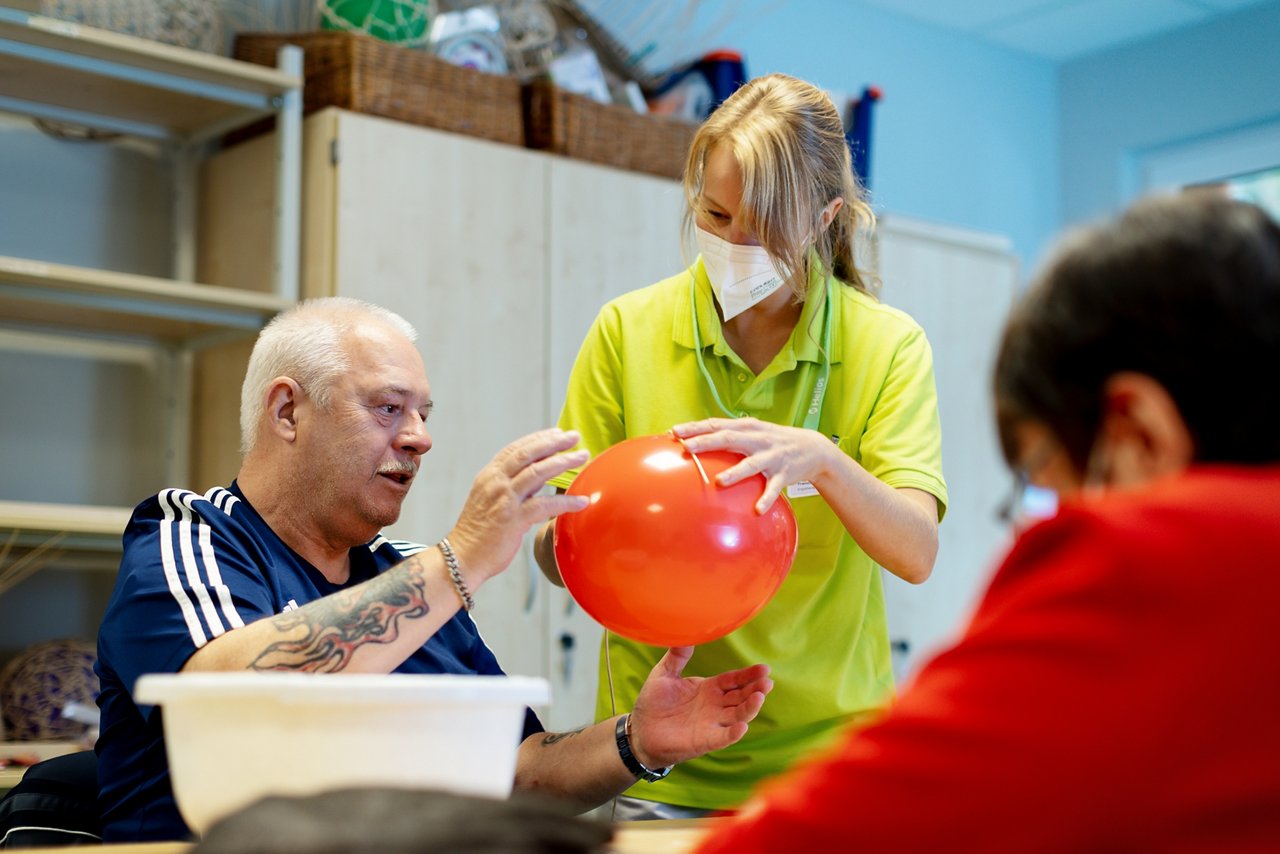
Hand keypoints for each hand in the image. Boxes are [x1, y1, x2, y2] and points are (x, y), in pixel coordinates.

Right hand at [447, 428, 588, 583]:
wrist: (463, 557)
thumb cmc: (480, 532)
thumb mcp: (492, 500)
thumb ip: (514, 486)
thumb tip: (541, 475)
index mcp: (489, 476)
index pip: (515, 449)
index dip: (538, 438)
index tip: (558, 432)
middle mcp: (495, 483)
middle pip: (528, 454)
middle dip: (554, 442)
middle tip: (575, 437)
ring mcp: (504, 500)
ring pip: (537, 472)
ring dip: (563, 462)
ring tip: (582, 457)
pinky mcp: (513, 520)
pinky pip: (545, 504)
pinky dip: (566, 501)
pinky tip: (581, 501)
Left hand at [627, 647, 772, 768]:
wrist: (640, 730)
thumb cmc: (653, 702)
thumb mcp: (664, 674)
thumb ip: (676, 656)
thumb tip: (686, 634)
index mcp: (709, 688)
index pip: (734, 680)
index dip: (749, 674)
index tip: (764, 668)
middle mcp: (715, 706)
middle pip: (741, 696)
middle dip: (756, 689)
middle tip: (767, 682)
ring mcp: (712, 723)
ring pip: (738, 715)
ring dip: (750, 708)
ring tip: (759, 697)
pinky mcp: (705, 741)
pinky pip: (723, 737)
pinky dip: (734, 733)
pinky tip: (742, 726)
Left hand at [671, 418, 841, 512]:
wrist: (814, 448)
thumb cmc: (773, 441)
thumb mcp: (752, 432)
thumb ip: (728, 434)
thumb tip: (695, 441)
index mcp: (747, 427)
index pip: (716, 424)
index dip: (695, 427)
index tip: (674, 431)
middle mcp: (758, 439)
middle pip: (729, 438)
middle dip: (707, 442)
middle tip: (687, 448)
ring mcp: (772, 456)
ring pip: (751, 464)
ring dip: (735, 473)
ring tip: (719, 481)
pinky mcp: (784, 473)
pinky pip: (773, 488)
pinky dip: (766, 498)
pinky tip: (757, 510)